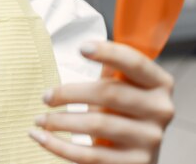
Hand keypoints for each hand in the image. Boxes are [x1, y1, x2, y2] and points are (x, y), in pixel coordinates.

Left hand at [29, 41, 173, 163]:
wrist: (137, 152)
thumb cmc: (124, 111)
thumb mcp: (123, 86)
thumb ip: (111, 69)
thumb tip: (86, 47)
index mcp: (159, 83)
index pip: (134, 63)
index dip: (108, 53)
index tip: (81, 47)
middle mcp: (160, 110)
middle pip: (109, 94)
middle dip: (69, 93)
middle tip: (45, 97)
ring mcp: (150, 139)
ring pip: (97, 125)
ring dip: (60, 121)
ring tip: (40, 119)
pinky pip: (90, 155)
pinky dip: (59, 146)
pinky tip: (40, 137)